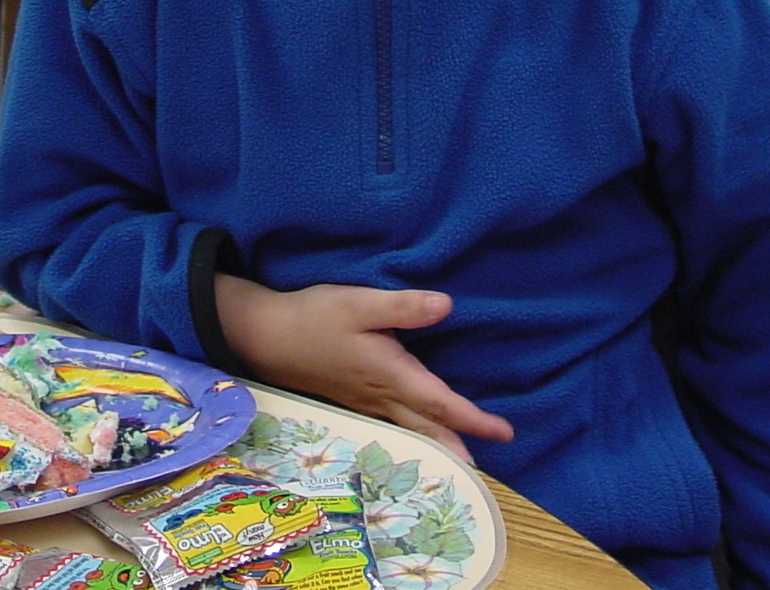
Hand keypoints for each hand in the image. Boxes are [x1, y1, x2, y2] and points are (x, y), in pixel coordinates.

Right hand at [214, 275, 514, 460]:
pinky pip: (390, 424)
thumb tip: (446, 306)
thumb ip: (403, 307)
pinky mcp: (351, 397)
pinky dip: (411, 435)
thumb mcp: (358, 304)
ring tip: (458, 460)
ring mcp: (364, 400)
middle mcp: (380, 395)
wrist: (265, 338)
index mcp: (390, 374)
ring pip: (409, 429)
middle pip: (427, 427)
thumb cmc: (313, 318)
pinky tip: (411, 435)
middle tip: (484, 467)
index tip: (504, 432)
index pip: (440, 402)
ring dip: (435, 445)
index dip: (473, 418)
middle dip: (458, 445)